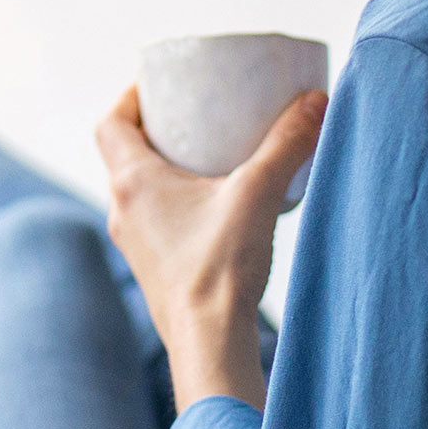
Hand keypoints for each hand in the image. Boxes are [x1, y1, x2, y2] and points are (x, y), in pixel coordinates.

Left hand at [96, 85, 328, 409]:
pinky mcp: (153, 267)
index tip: (160, 86)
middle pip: (124, 153)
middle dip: (155, 129)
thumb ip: (288, 143)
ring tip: (206, 153)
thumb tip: (316, 100)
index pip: (111, 123)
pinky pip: (154, 219)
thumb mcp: (258, 193)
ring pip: (139, 189)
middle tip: (193, 113)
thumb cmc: (221, 267)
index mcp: (133, 182)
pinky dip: (174, 200)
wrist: (209, 342)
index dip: (130, 98)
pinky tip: (213, 204)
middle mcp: (123, 210)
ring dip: (164, 167)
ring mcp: (135, 242)